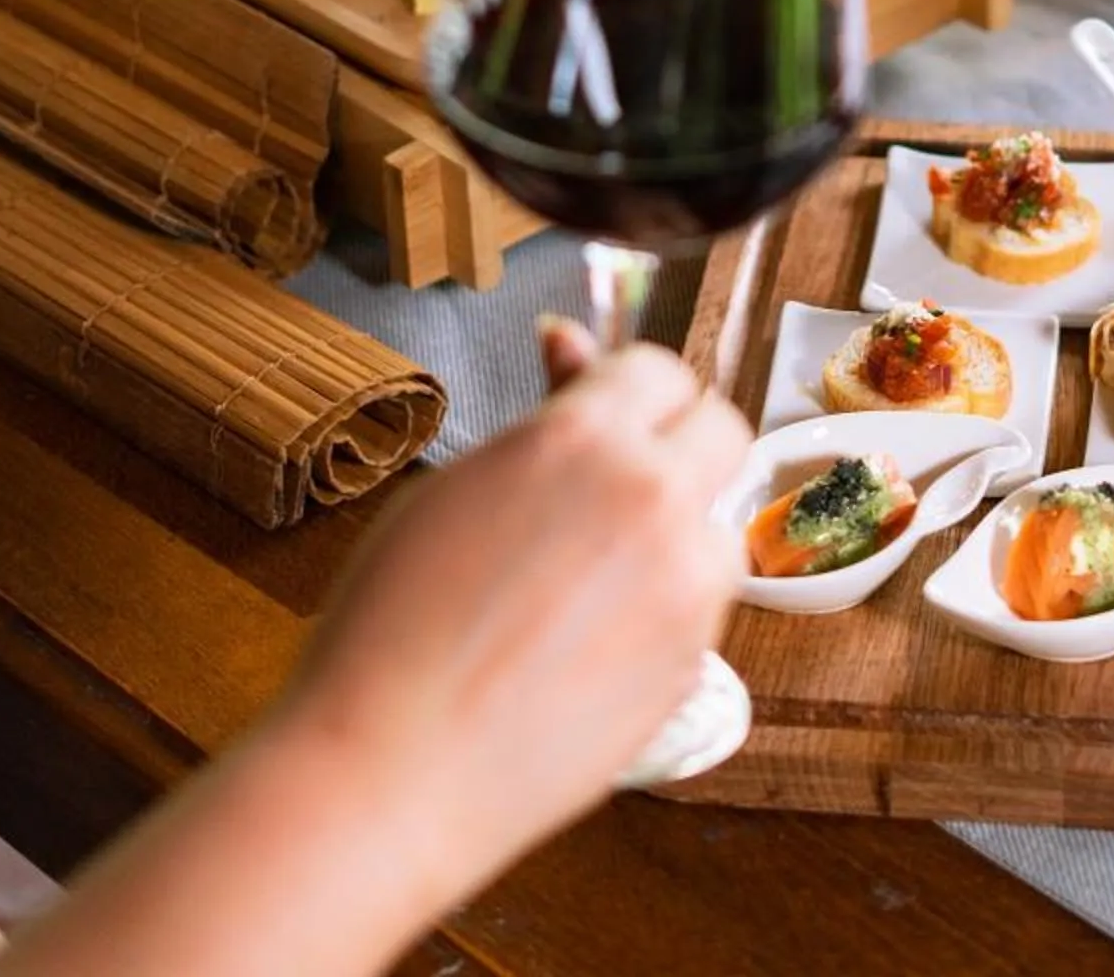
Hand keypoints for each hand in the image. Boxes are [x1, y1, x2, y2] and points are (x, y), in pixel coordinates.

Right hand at [271, 335, 746, 894]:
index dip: (627, 394)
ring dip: (680, 533)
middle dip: (679, 443)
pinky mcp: (696, 662)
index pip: (657, 370)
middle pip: (722, 428)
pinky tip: (589, 643)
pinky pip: (703, 606)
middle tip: (619, 483)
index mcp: (582, 438)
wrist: (391, 771)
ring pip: (721, 524)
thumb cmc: (392, 627)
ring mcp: (686, 584)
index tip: (603, 418)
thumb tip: (569, 343)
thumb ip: (540, 423)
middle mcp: (652, 498)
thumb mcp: (457, 491)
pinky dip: (668, 607)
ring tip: (588, 582)